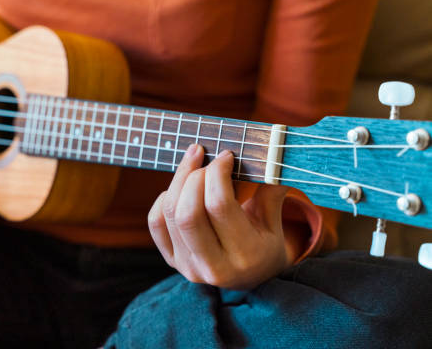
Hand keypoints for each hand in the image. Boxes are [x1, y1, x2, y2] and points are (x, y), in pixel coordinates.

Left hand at [148, 144, 289, 289]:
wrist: (250, 277)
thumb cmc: (264, 241)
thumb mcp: (275, 221)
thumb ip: (272, 190)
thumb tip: (273, 155)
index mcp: (246, 255)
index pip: (220, 205)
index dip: (218, 173)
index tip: (225, 155)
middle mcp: (214, 267)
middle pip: (188, 212)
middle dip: (194, 176)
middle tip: (206, 158)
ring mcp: (188, 266)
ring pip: (170, 214)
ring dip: (178, 180)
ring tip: (193, 161)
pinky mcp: (172, 261)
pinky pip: (156, 223)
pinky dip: (164, 199)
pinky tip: (179, 188)